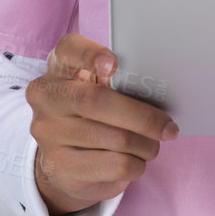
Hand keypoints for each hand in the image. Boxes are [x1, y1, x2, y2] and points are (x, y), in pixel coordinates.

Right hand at [25, 32, 179, 215]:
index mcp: (59, 67)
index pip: (68, 49)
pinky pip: (114, 166)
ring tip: (152, 145)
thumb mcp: (101, 88)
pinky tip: (135, 161)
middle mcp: (46, 97)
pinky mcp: (57, 166)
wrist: (66, 159)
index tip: (114, 66)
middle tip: (168, 128)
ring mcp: (47, 133)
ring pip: (113, 139)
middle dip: (142, 117)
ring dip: (145, 145)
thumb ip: (120, 80)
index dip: (90, 55)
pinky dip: (136, 165)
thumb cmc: (94, 113)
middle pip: (96, 101)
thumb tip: (159, 90)